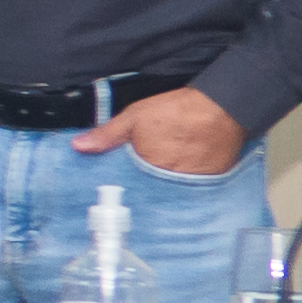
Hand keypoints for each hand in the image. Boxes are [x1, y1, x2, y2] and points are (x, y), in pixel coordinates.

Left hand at [81, 83, 247, 179]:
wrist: (223, 108)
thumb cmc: (178, 111)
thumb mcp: (136, 117)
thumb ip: (107, 134)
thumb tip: (78, 146)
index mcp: (146, 169)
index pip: (125, 188)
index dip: (119, 187)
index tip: (110, 190)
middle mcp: (167, 183)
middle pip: (147, 193)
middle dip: (138, 191)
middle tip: (133, 186)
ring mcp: (189, 186)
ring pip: (167, 194)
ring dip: (159, 190)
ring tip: (157, 181)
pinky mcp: (207, 185)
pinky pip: (188, 191)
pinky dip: (181, 187)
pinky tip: (177, 177)